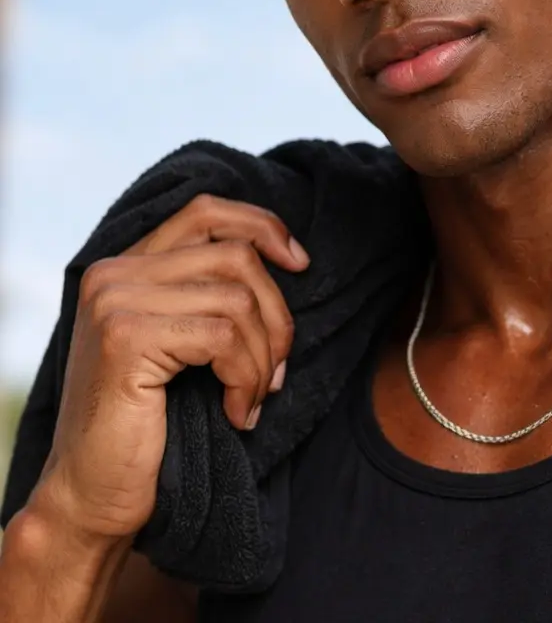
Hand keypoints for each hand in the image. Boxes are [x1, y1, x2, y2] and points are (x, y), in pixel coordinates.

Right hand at [32, 194, 308, 545]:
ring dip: (263, 357)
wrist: (94, 497)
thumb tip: (292, 260)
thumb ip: (211, 293)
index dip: (264, 228)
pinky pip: (224, 337)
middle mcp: (113, 272)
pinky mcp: (125, 338)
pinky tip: (237, 414)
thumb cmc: (151, 423)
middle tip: (276, 371)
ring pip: (237, 300)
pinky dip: (246, 378)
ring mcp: (115, 301)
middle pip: (236, 255)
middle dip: (276, 315)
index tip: (301, 264)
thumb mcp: (184, 343)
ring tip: (254, 397)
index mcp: (126, 266)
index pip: (207, 212)